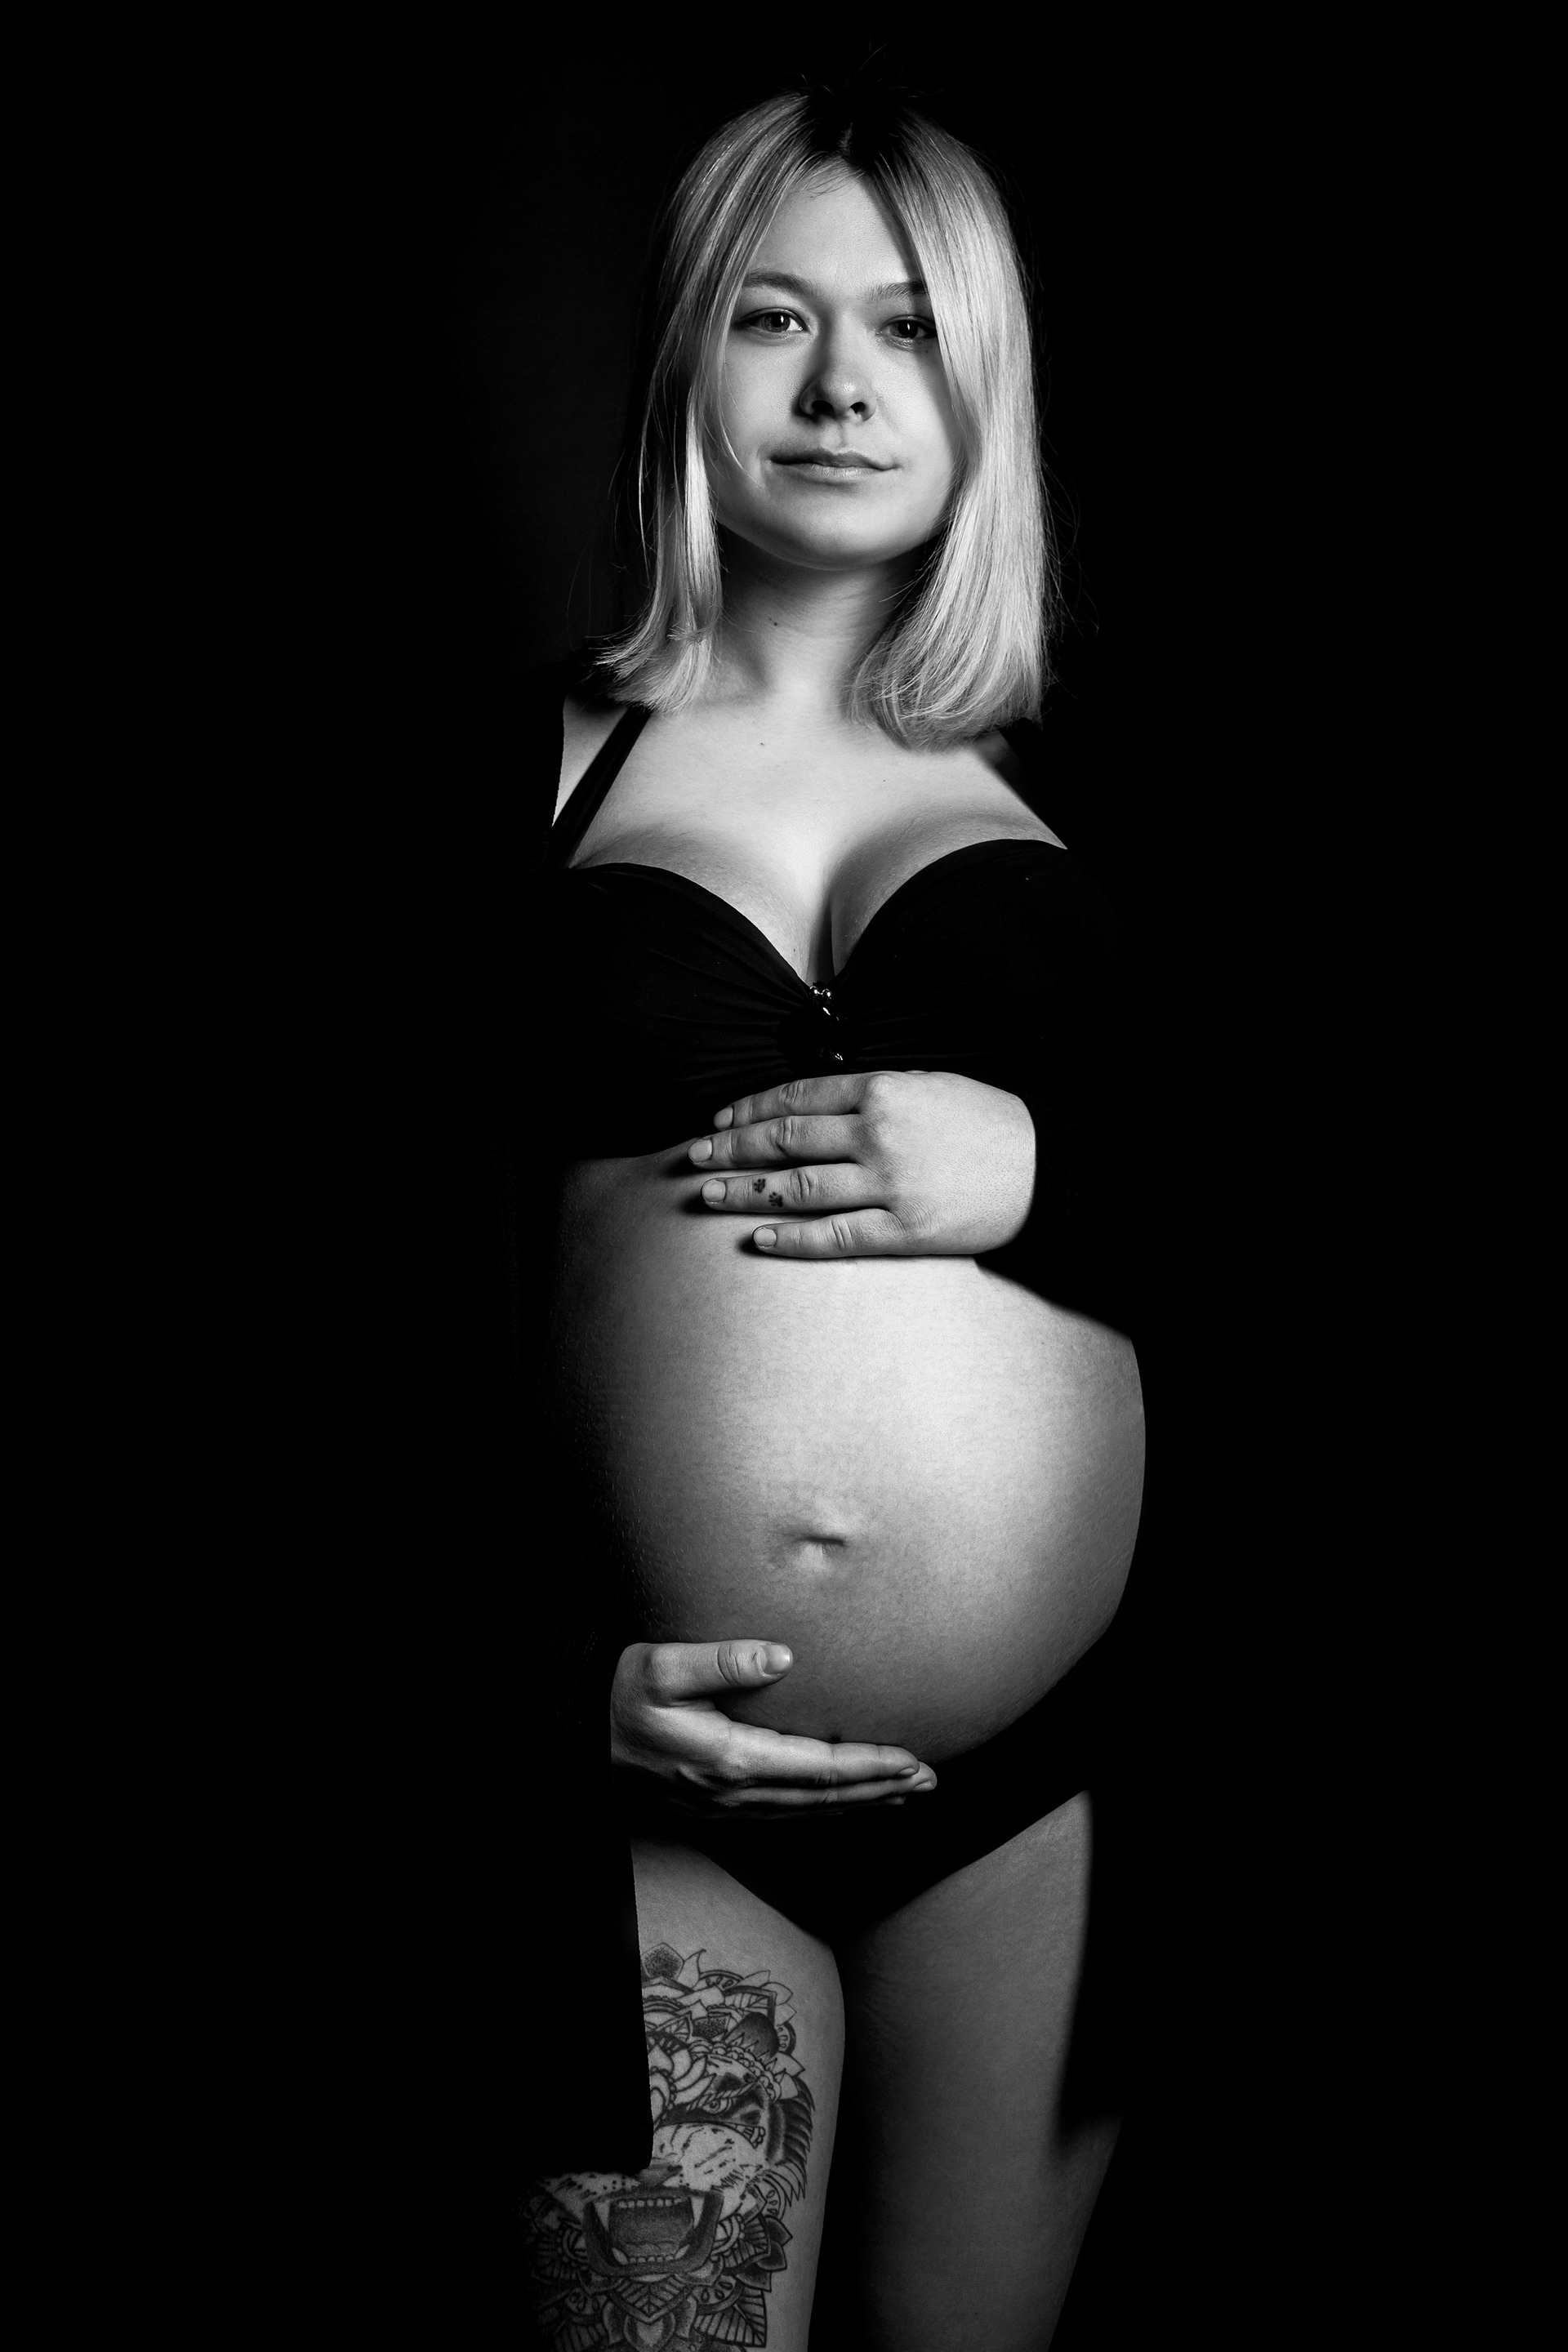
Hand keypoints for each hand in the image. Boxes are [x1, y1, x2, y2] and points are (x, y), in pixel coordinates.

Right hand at [610, 1639, 937, 1815]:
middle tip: (932, 1781)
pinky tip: (843, 1804)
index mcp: (731, 1759)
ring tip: (903, 1794)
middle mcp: (736, 1794)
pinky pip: (787, 1817)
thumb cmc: (617, 1695)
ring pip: (810, 1813)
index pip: (821, 1768)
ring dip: (861, 1804)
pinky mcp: (716, 1809)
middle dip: (882, 1789)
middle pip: (826, 1799)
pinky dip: (826, 1812)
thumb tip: (782, 1656)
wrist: (574, 1739)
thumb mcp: (661, 1666)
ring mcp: (725, 1808)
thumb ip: (722, 1660)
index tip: (915, 1758)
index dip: (873, 1765)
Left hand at [686, 1070, 1034, 1258]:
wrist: (1044, 1168)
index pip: (799, 1096)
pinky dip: (793, 1238)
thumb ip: (872, 1092)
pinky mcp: (904, 1231)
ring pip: (800, 1188)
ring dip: (747, 1191)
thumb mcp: (928, 1084)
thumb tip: (816, 1103)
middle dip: (733, 1147)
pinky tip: (760, 1238)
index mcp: (883, 1091)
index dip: (752, 1108)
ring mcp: (889, 1186)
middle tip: (694, 1154)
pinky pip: (836, 1236)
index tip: (721, 1117)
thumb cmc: (986, 1122)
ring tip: (709, 1194)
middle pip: (787, 1140)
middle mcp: (878, 1135)